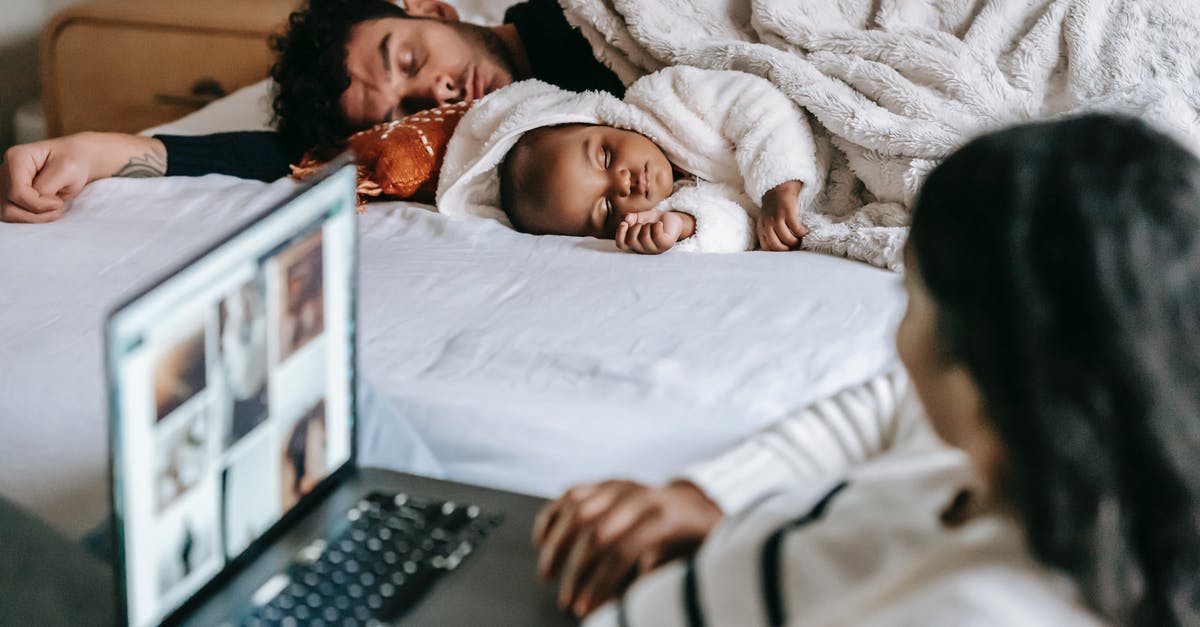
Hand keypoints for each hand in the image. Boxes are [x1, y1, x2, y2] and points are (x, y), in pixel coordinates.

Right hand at [1, 140, 85, 222]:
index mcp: (16, 158)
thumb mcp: (67, 170)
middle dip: (36, 213)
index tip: (59, 202)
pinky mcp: (10, 196)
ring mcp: (5, 184)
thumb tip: (36, 202)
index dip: (38, 203)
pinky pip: (13, 215)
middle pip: (8, 205)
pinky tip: (45, 211)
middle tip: (57, 206)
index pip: (17, 191)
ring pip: (7, 213)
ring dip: (33, 218)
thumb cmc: (72, 160)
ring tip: (52, 210)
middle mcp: (5, 170)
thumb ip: (48, 186)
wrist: (75, 159)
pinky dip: (30, 218)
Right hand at [532, 479, 721, 617]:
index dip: (598, 584)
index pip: (621, 552)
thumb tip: (623, 600)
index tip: (584, 609)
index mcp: (664, 517)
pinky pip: (571, 495)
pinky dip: (552, 515)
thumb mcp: (689, 562)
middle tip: (565, 600)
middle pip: (595, 533)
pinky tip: (541, 539)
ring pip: (576, 510)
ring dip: (556, 545)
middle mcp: (639, 496)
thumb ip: (657, 578)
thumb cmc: (694, 542)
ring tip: (547, 575)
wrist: (698, 506)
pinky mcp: (606, 483)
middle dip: (575, 572)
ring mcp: (620, 486)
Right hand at [614, 210, 695, 253]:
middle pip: (631, 240)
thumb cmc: (654, 220)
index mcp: (634, 244)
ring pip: (644, 238)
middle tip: (642, 223)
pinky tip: (659, 224)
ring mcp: (655, 249)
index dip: (619, 234)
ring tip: (652, 224)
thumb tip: (626, 220)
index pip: (621, 245)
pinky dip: (656, 226)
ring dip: (647, 226)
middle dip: (635, 227)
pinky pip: (657, 236)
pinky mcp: (666, 245)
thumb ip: (631, 218)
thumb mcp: (639, 217)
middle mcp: (643, 249)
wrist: (672, 219)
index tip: (624, 223)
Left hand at [758, 180, 807, 250]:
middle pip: (776, 245)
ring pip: (786, 238)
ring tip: (799, 239)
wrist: (779, 188)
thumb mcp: (766, 222)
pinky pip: (796, 228)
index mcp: (761, 228)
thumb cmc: (775, 209)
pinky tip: (804, 231)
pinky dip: (802, 233)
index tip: (785, 251)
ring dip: (795, 241)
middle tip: (793, 247)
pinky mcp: (788, 212)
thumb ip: (768, 234)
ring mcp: (777, 218)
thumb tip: (779, 251)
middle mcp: (767, 224)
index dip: (777, 252)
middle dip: (786, 249)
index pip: (766, 247)